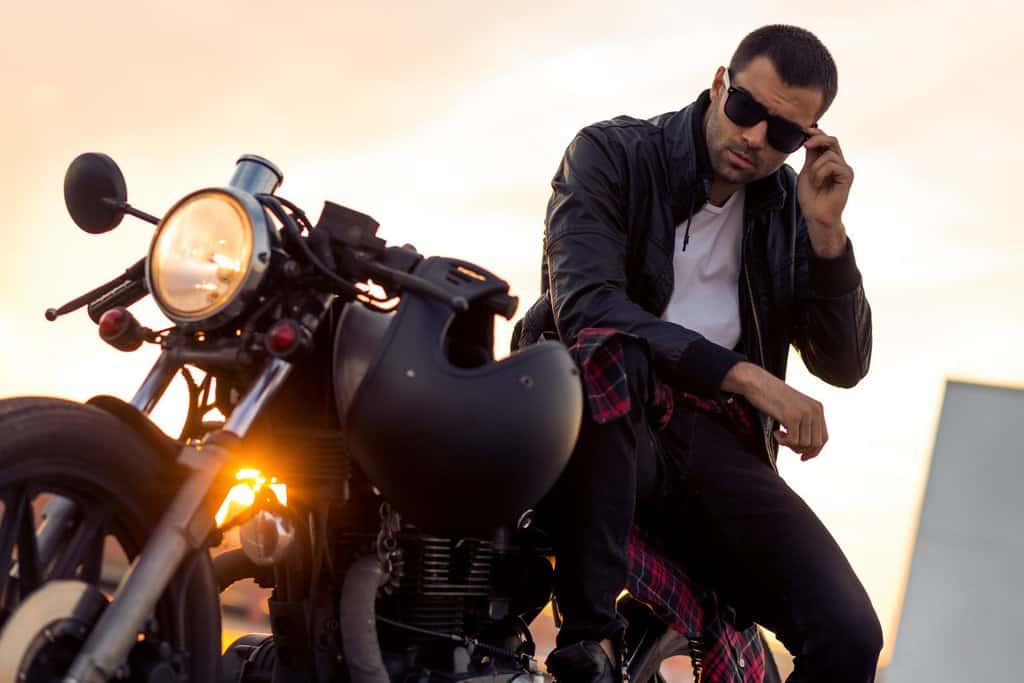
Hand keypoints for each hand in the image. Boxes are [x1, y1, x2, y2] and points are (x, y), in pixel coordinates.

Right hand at [722, 362, 827, 460]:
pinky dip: (783, 442)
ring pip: (804, 444)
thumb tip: (807, 448)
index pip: (823, 437)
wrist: (757, 382)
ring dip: (790, 445)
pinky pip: (793, 441)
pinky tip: (775, 433)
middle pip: (816, 444)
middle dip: (801, 449)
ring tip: (779, 435)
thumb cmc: (771, 396)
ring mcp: (804, 413)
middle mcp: (815, 410)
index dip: (814, 451)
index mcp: (817, 407)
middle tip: (786, 444)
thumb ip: (804, 422)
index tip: (802, 457)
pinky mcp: (792, 417)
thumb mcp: (794, 407)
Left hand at [797, 128, 852, 257]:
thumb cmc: (811, 197)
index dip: (817, 133)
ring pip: (829, 155)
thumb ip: (811, 156)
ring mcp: (845, 170)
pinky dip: (820, 173)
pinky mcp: (847, 177)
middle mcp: (840, 163)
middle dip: (818, 139)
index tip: (804, 130)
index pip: (827, 141)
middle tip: (805, 144)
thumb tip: (810, 138)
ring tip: (813, 181)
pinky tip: (818, 183)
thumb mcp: (806, 172)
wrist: (816, 216)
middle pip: (832, 141)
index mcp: (830, 161)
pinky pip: (833, 166)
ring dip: (815, 167)